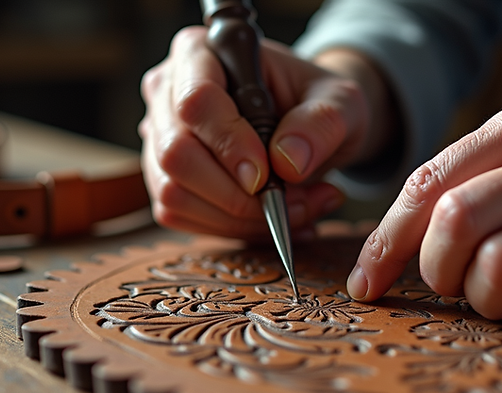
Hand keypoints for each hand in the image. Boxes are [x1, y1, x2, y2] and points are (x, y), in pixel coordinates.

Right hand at [139, 27, 394, 238]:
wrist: (311, 128)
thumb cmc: (318, 103)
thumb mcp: (341, 102)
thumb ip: (321, 122)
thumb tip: (287, 161)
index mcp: (201, 52)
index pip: (196, 101)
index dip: (229, 144)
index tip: (266, 176)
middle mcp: (167, 92)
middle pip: (176, 154)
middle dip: (238, 195)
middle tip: (296, 202)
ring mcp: (160, 139)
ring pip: (174, 194)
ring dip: (241, 219)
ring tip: (300, 210)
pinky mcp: (165, 179)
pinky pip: (182, 217)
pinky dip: (233, 230)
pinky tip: (274, 220)